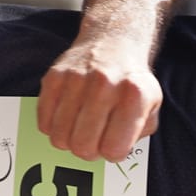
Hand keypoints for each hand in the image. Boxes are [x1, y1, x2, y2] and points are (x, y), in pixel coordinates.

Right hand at [38, 32, 161, 161]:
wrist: (112, 42)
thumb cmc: (131, 82)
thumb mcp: (151, 106)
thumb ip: (139, 134)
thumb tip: (114, 153)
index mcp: (134, 96)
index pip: (114, 149)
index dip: (112, 153)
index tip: (113, 144)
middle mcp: (104, 85)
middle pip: (83, 147)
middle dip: (89, 152)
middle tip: (95, 140)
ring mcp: (76, 80)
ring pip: (60, 137)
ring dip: (70, 141)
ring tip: (81, 128)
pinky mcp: (54, 78)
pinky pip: (44, 123)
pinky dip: (54, 128)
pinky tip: (68, 118)